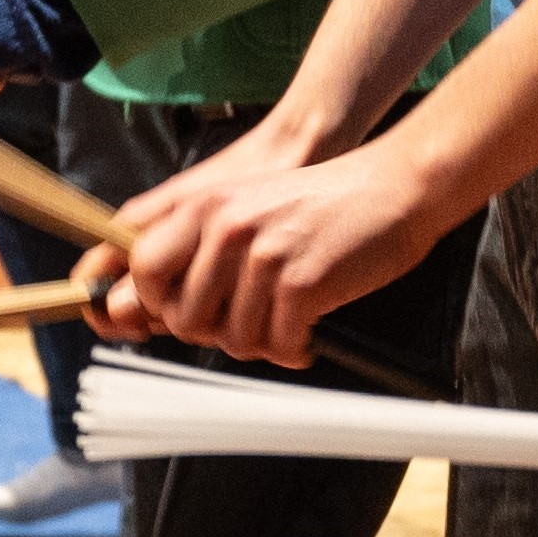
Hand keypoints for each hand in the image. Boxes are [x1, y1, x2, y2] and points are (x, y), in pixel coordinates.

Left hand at [110, 129, 449, 365]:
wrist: (394, 186)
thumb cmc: (324, 202)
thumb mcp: (246, 204)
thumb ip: (204, 242)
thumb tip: (171, 304)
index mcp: (203, 206)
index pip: (144, 270)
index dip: (160, 303)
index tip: (189, 313)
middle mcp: (224, 227)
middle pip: (183, 317)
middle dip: (213, 335)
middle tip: (246, 327)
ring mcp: (261, 255)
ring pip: (233, 339)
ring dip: (260, 345)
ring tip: (283, 329)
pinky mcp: (301, 282)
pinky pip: (278, 345)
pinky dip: (294, 350)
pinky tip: (307, 335)